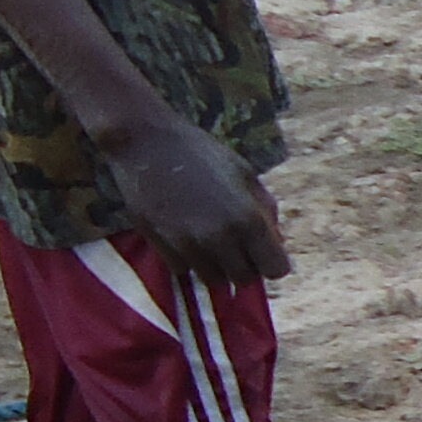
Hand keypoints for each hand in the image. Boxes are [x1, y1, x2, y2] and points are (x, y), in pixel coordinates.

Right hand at [93, 118, 291, 284]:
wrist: (144, 142)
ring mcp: (189, 245)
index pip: (275, 270)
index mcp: (249, 219)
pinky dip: (187, 258)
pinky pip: (184, 270)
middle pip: (244, 279)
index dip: (271, 261)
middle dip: (244, 264)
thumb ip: (265, 212)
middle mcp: (221, 238)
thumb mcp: (246, 175)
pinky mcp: (161, 247)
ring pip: (213, 280)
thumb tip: (277, 244)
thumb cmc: (201, 153)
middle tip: (234, 242)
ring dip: (215, 264)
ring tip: (207, 235)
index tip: (262, 250)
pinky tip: (183, 232)